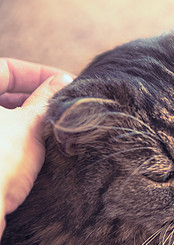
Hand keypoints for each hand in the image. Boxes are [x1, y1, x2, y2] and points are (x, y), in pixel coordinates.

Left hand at [0, 58, 72, 238]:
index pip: (5, 68)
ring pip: (1, 117)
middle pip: (1, 92)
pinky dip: (17, 136)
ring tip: (56, 126)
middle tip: (64, 104)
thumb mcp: (30, 125)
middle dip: (35, 97)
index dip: (39, 73)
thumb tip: (62, 81)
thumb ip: (47, 99)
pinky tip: (41, 146)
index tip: (65, 82)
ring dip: (28, 118)